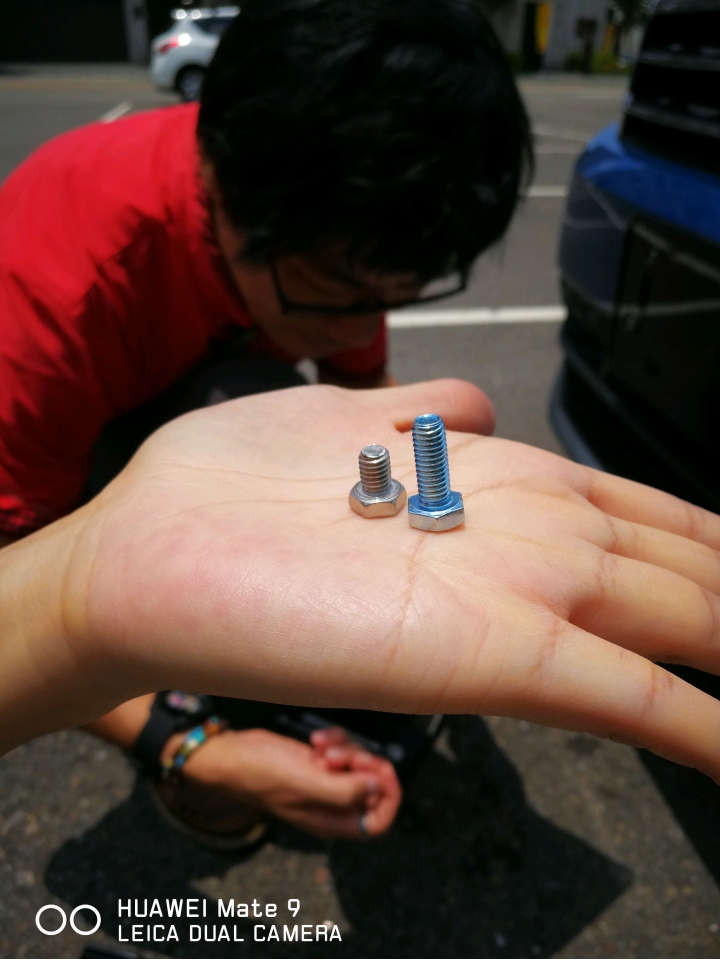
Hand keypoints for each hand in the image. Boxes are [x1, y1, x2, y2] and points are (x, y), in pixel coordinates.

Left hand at [2, 379, 719, 783]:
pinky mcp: (481, 657)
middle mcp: (521, 542)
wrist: (149, 556)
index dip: (707, 543)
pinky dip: (692, 723)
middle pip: (672, 571)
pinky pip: (616, 693)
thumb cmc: (237, 483)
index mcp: (504, 484)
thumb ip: (430, 408)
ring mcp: (508, 598)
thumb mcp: (356, 413)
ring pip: (665, 615)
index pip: (641, 516)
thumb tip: (481, 407)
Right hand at [173, 726, 401, 838]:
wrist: (233, 757)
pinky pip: (342, 749)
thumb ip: (344, 791)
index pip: (380, 820)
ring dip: (345, 748)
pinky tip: (315, 740)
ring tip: (320, 747)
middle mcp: (333, 804)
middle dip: (362, 764)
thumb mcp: (305, 784)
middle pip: (373, 785)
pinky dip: (334, 740)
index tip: (378, 770)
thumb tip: (376, 788)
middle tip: (339, 756)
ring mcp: (326, 782)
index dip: (388, 796)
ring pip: (358, 763)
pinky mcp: (318, 762)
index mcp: (334, 821)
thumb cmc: (262, 775)